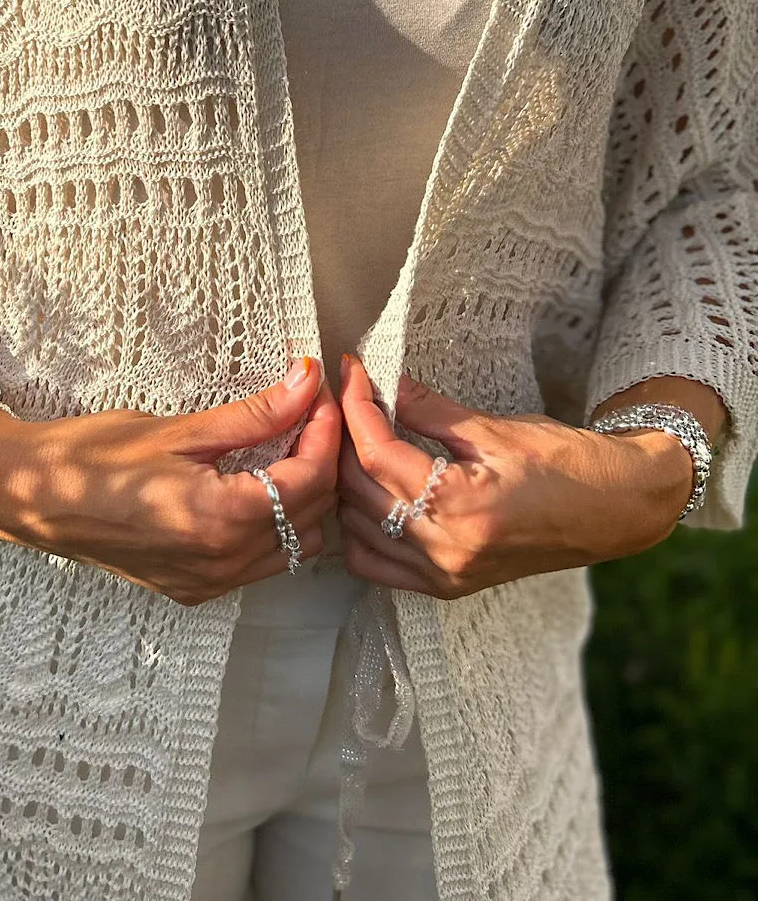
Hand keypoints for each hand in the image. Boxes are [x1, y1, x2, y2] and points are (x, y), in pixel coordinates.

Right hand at [0, 356, 340, 605]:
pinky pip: (260, 564)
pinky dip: (274, 526)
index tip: (321, 392)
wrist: (31, 497)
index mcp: (219, 521)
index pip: (308, 480)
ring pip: (294, 547)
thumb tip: (308, 380)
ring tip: (289, 445)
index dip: (326, 432)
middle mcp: (221, 565)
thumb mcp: (179, 428)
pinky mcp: (193, 590)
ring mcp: (208, 584)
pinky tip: (257, 484)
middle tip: (310, 412)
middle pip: (311, 517)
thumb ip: (255, 412)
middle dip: (321, 462)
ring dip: (303, 498)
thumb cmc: (93, 454)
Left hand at [336, 353, 694, 598]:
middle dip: (343, 439)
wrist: (615, 509)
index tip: (350, 371)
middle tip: (347, 400)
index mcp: (462, 507)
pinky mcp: (448, 587)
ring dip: (346, 485)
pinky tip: (367, 495)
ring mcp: (445, 576)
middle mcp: (447, 551)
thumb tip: (382, 383)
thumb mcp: (494, 428)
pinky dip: (360, 531)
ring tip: (353, 441)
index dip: (356, 407)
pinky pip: (378, 566)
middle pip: (359, 491)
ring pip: (358, 532)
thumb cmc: (566, 462)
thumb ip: (428, 409)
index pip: (378, 453)